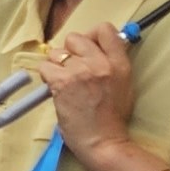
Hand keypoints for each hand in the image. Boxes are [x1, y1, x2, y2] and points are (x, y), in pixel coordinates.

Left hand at [36, 25, 136, 151]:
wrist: (102, 141)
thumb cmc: (112, 118)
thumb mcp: (124, 84)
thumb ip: (112, 63)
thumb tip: (97, 48)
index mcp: (119, 63)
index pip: (104, 29)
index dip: (91, 35)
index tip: (87, 48)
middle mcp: (100, 63)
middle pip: (76, 37)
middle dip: (70, 50)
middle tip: (72, 67)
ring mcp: (80, 72)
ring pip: (57, 52)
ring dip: (57, 64)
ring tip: (64, 81)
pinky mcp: (62, 83)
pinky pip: (45, 67)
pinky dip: (47, 76)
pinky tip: (55, 88)